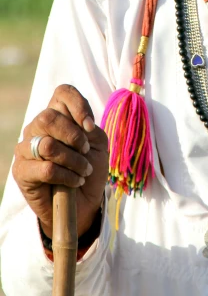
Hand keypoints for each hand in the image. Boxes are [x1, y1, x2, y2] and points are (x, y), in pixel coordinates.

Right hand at [12, 84, 108, 237]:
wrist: (83, 203)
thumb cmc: (89, 168)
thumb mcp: (98, 145)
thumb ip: (90, 130)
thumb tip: (82, 126)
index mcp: (58, 115)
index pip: (62, 93)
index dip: (78, 104)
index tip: (90, 126)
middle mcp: (37, 127)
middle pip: (49, 117)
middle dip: (74, 136)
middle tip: (86, 152)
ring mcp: (25, 148)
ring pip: (48, 145)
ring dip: (73, 160)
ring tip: (84, 171)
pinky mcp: (21, 171)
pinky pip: (45, 169)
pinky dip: (66, 176)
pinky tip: (74, 182)